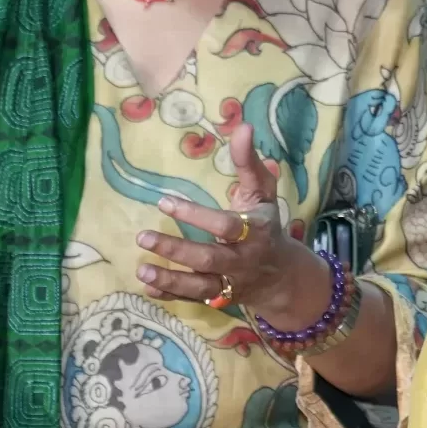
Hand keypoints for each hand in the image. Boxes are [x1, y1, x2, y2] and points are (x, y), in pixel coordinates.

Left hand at [136, 123, 322, 320]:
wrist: (284, 277)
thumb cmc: (267, 226)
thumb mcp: (264, 193)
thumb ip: (249, 163)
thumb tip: (242, 127)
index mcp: (256, 231)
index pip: (226, 225)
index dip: (196, 215)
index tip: (164, 201)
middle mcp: (244, 260)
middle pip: (209, 258)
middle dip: (176, 250)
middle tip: (143, 236)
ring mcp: (232, 283)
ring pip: (200, 285)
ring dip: (170, 279)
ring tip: (142, 269)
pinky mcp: (221, 298)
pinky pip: (195, 300)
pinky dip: (172, 297)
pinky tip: (148, 289)